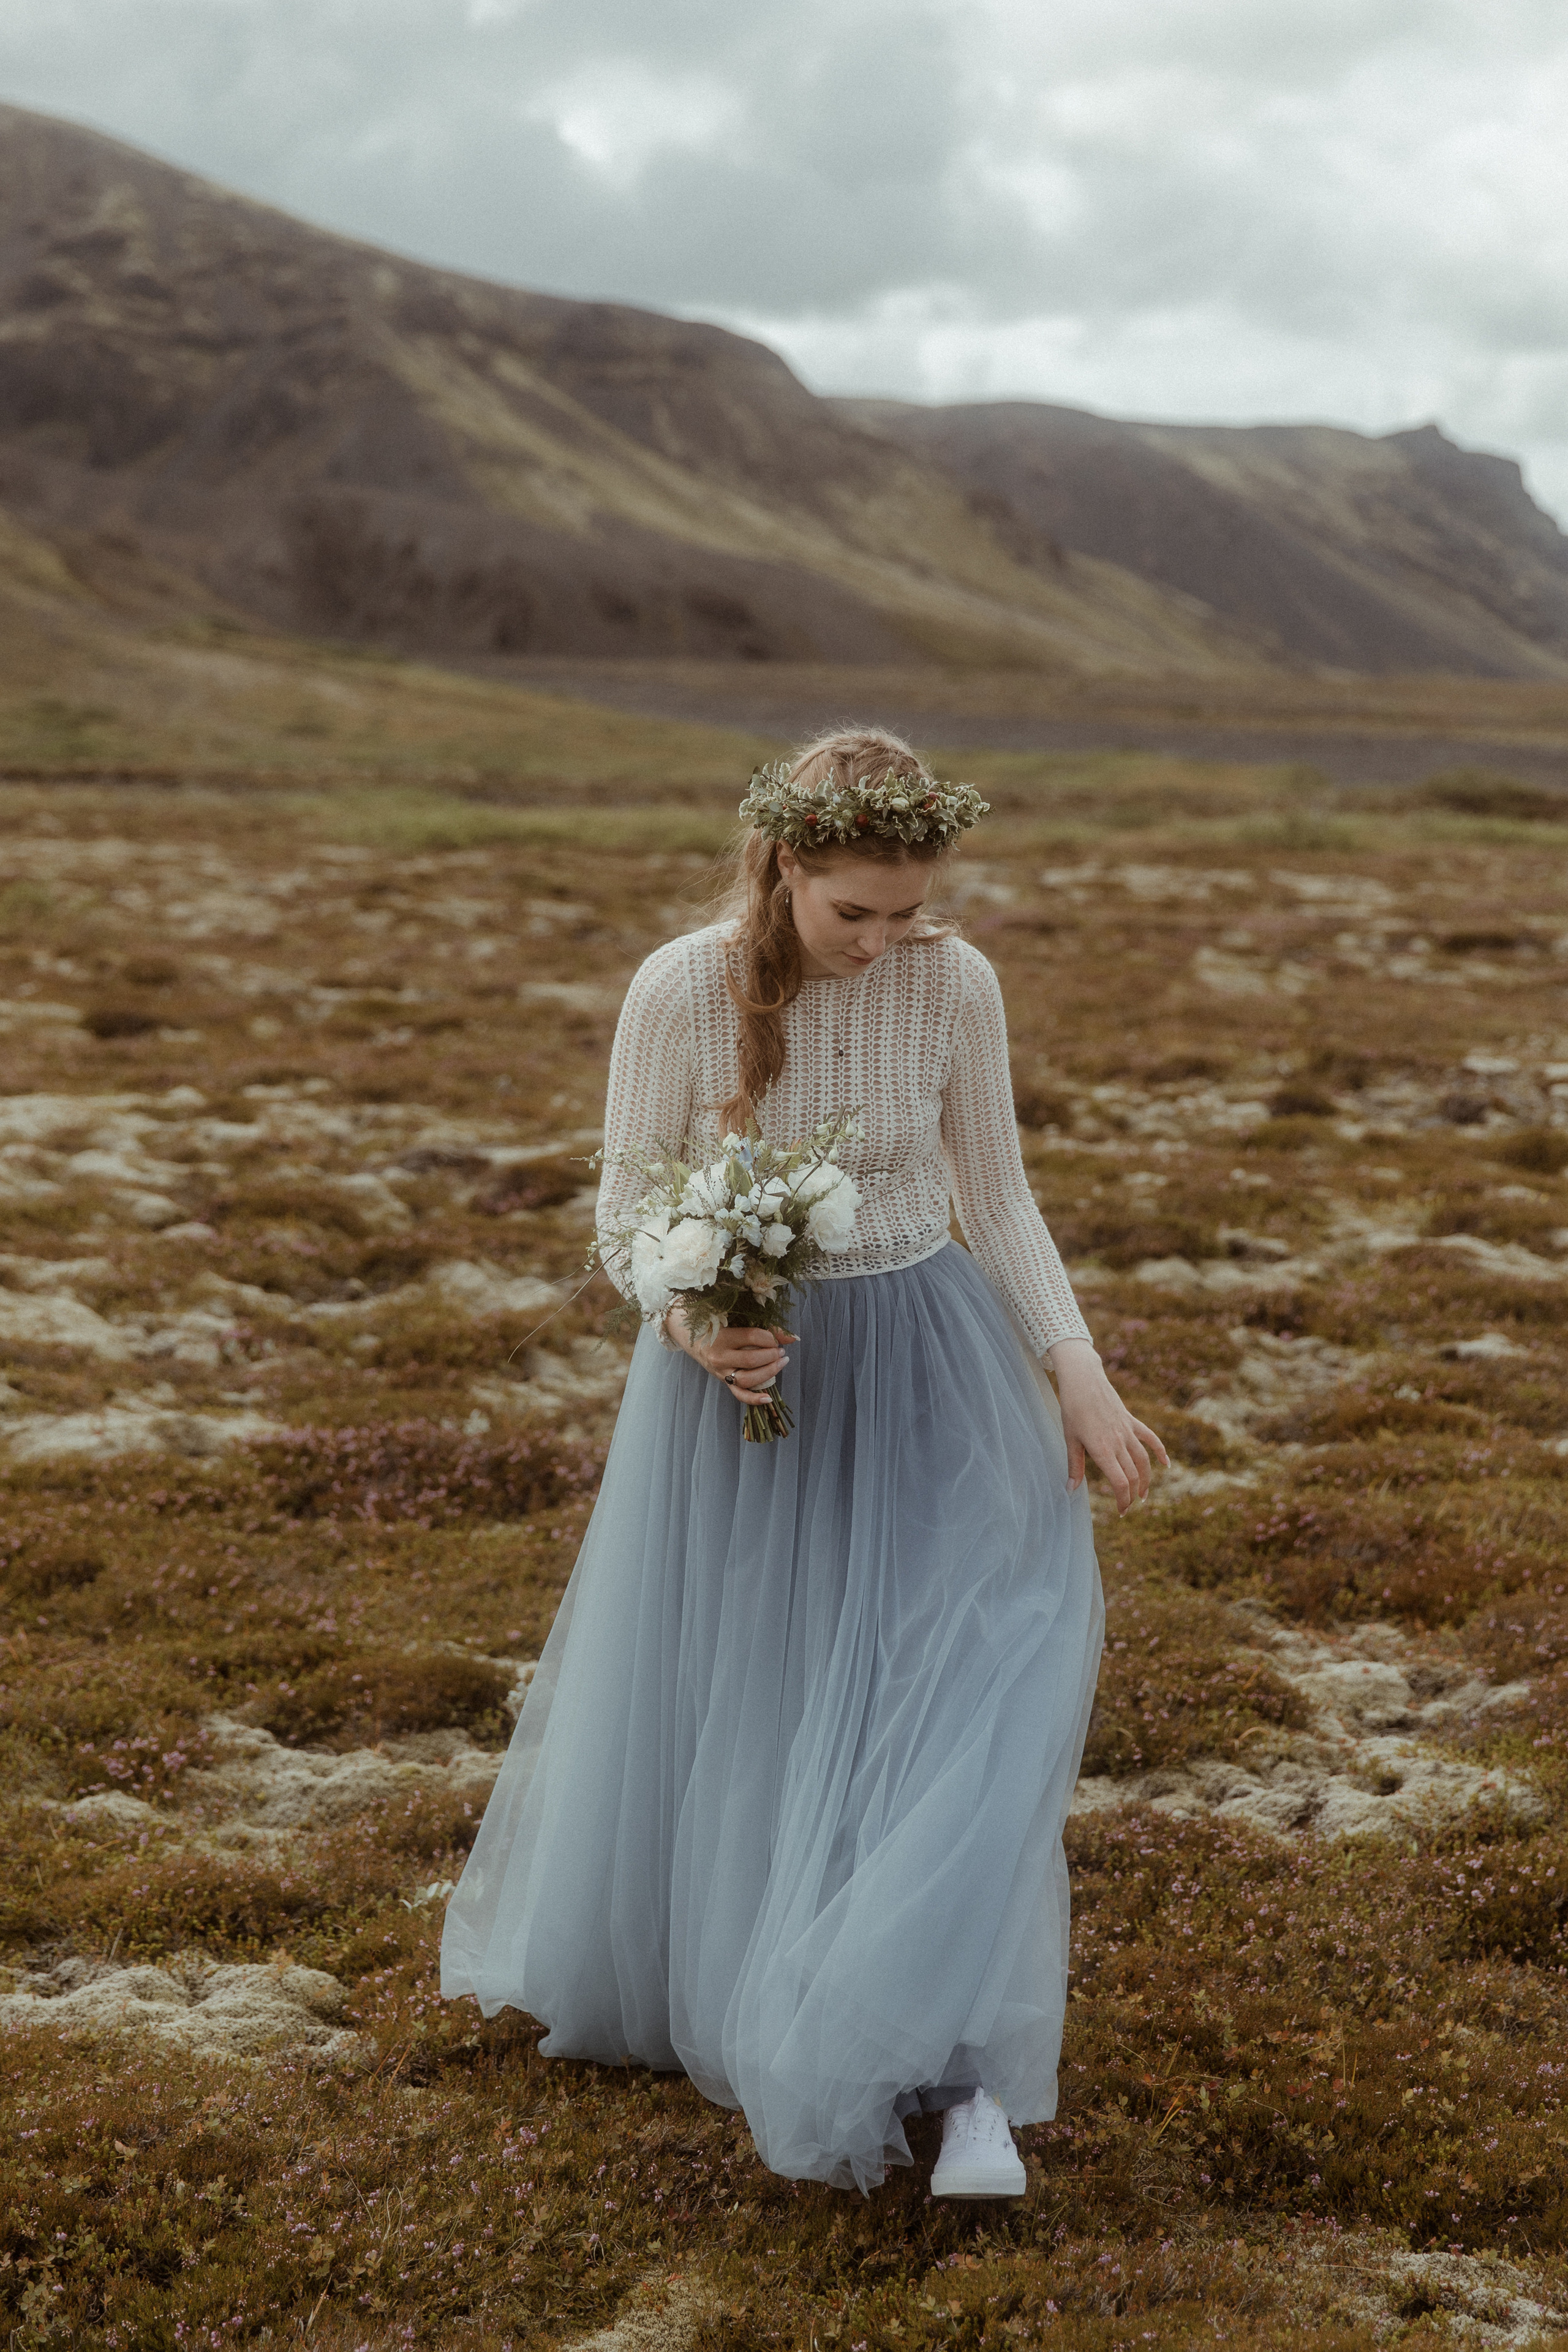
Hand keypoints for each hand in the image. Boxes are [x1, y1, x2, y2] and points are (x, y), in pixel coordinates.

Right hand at [665, 1306, 796, 1409]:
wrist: (692, 1337)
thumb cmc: (716, 1326)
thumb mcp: (736, 1321)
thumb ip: (764, 1328)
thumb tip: (792, 1338)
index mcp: (722, 1337)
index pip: (752, 1336)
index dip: (769, 1337)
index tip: (775, 1337)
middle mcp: (720, 1357)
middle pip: (752, 1360)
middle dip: (772, 1355)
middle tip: (780, 1351)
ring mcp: (721, 1372)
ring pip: (748, 1379)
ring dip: (769, 1372)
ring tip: (780, 1363)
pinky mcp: (724, 1382)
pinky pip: (739, 1395)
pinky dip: (754, 1399)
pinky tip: (768, 1398)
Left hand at [1047, 1341, 1167, 1513]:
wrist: (1083, 1380)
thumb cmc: (1072, 1410)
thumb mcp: (1070, 1439)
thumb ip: (1074, 1466)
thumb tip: (1070, 1490)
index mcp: (1102, 1450)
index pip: (1120, 1482)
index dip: (1123, 1500)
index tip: (1122, 1511)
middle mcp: (1118, 1443)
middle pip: (1133, 1474)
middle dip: (1132, 1494)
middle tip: (1128, 1506)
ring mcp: (1127, 1431)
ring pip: (1144, 1460)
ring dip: (1146, 1479)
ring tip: (1143, 1494)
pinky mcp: (1131, 1421)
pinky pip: (1150, 1438)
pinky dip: (1160, 1451)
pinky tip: (1166, 1464)